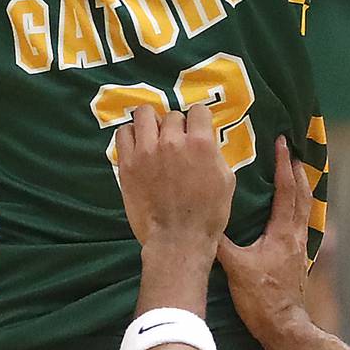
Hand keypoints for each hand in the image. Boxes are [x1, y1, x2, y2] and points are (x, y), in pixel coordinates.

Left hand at [115, 104, 234, 249]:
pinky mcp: (128, 164)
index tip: (197, 130)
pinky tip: (137, 145)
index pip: (198, 110)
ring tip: (153, 136)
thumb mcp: (226, 181)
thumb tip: (206, 142)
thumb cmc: (208, 215)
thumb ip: (215, 154)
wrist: (178, 239)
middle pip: (172, 115)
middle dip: (176, 126)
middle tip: (176, 143)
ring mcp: (146, 151)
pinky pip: (123, 133)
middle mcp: (172, 141)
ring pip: (144, 114)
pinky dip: (131, 135)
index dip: (199, 120)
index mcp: (200, 143)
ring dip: (151, 122)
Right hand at [217, 138, 312, 346]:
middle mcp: (296, 235)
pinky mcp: (297, 260)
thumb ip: (220, 243)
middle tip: (290, 153)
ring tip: (292, 174)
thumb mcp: (235, 268)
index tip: (282, 143)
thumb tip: (204, 222)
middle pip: (302, 195)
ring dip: (300, 189)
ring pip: (304, 210)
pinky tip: (286, 212)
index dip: (283, 165)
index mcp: (282, 232)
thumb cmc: (261, 299)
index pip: (286, 190)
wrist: (284, 327)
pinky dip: (296, 209)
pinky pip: (300, 225)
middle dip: (297, 171)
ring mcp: (300, 248)